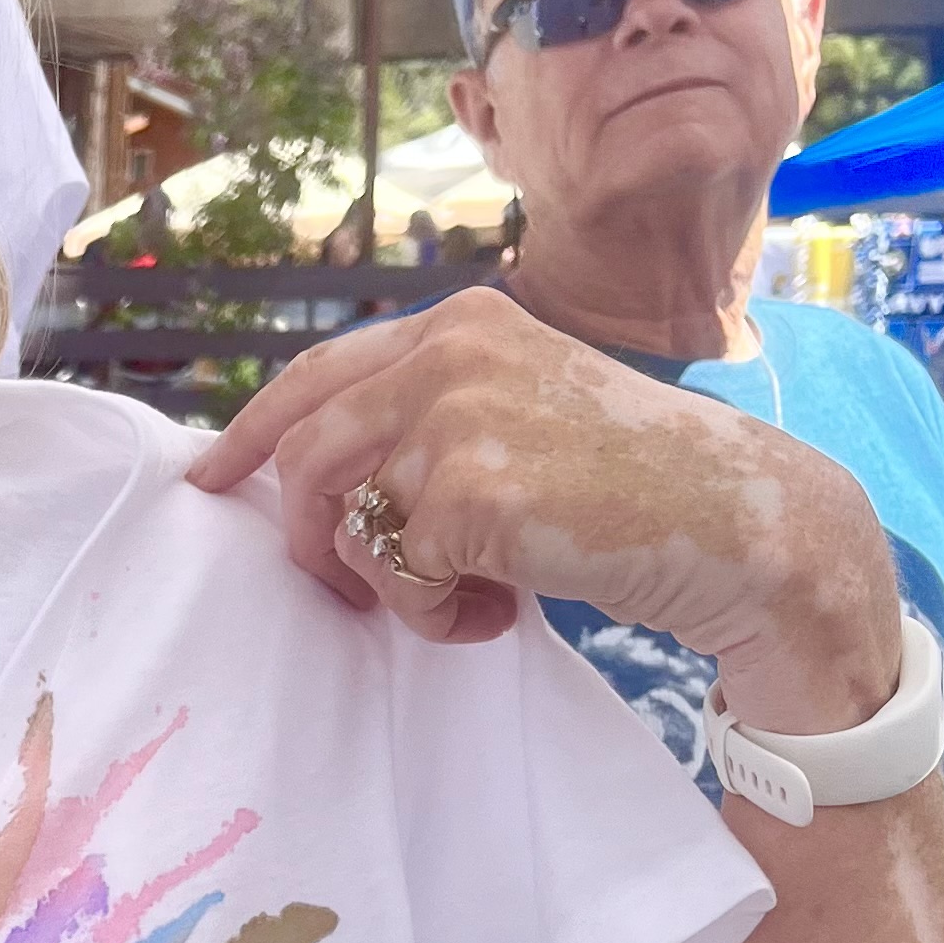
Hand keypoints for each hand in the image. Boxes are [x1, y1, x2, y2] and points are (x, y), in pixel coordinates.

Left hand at [196, 288, 905, 734]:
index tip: (209, 478)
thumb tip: (322, 475)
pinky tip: (502, 611)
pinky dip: (437, 617)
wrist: (734, 524)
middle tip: (341, 594)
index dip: (252, 431)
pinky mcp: (471, 492)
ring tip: (464, 599)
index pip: (319, 374)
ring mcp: (459, 417)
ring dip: (389, 587)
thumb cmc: (633, 488)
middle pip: (306, 451)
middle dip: (304, 536)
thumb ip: (433, 419)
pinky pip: (398, 579)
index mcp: (461, 325)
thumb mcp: (525, 415)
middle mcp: (452, 353)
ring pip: (346, 523)